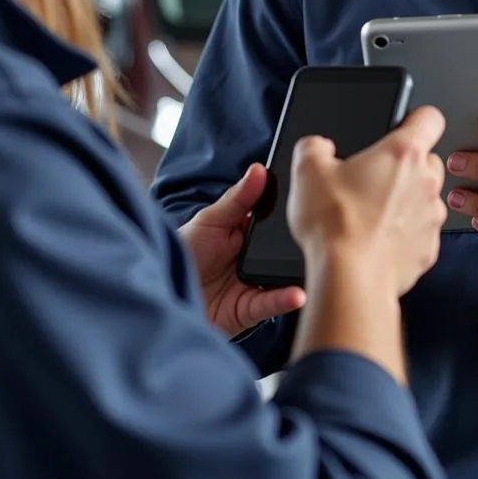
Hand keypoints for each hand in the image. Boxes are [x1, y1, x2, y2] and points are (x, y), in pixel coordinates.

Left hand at [179, 165, 305, 337]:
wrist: (162, 295)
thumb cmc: (182, 253)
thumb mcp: (209, 220)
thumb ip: (236, 199)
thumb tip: (259, 169)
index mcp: (246, 232)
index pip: (274, 219)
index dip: (290, 210)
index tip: (308, 198)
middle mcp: (255, 257)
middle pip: (284, 247)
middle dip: (298, 241)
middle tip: (315, 233)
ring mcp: (255, 282)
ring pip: (284, 275)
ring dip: (298, 272)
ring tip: (314, 263)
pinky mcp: (250, 309)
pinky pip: (272, 303)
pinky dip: (286, 299)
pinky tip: (297, 293)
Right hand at [287, 106, 447, 297]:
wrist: (348, 280)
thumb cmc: (335, 226)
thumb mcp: (307, 171)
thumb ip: (314, 146)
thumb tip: (317, 146)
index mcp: (402, 153)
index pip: (430, 118)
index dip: (416, 117)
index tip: (404, 124)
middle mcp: (425, 183)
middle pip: (428, 160)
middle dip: (405, 165)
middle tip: (373, 177)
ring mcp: (431, 219)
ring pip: (425, 199)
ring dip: (405, 202)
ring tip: (370, 214)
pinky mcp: (427, 251)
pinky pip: (419, 234)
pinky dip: (403, 235)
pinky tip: (376, 240)